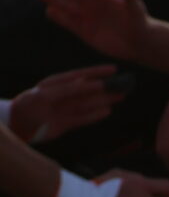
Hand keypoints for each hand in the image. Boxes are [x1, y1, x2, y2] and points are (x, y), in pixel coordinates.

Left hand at [7, 64, 121, 142]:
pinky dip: (95, 116)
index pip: (81, 75)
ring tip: (121, 96)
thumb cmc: (27, 107)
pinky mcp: (65, 123)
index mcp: (56, 84)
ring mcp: (65, 109)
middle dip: (106, 87)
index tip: (114, 69)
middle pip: (88, 90)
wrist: (15, 127)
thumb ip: (68, 89)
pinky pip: (84, 118)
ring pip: (89, 103)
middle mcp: (63, 96)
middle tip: (123, 84)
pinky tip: (107, 112)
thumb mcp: (46, 95)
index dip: (97, 72)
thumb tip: (90, 83)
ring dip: (104, 100)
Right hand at [34, 0, 151, 60]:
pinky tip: (49, 11)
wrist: (142, 44)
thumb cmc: (142, 24)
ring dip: (54, 0)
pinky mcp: (86, 32)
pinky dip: (60, 17)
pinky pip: (70, 23)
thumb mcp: (135, 10)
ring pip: (67, 7)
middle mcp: (94, 5)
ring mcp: (89, 18)